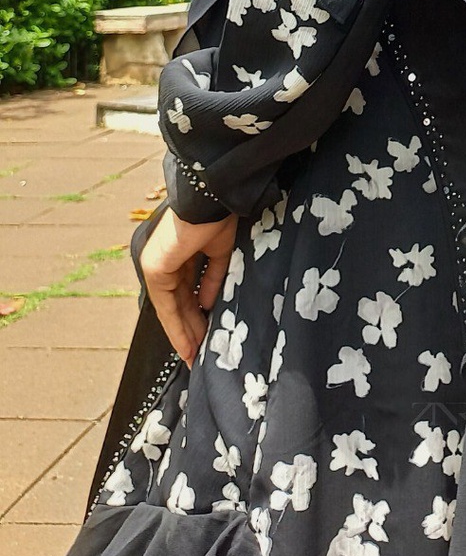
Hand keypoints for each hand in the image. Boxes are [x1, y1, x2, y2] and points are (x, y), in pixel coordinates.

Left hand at [140, 208, 238, 367]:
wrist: (211, 200)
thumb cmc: (220, 218)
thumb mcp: (220, 254)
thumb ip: (212, 280)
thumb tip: (207, 304)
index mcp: (180, 254)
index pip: (186, 290)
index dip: (196, 313)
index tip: (206, 334)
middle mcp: (165, 262)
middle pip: (178, 302)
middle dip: (190, 329)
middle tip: (199, 352)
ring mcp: (157, 265)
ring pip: (171, 308)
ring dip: (184, 333)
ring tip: (195, 355)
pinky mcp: (155, 269)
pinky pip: (166, 305)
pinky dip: (176, 326)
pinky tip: (188, 342)